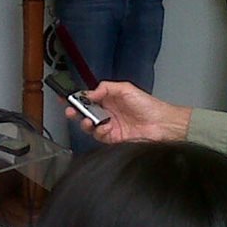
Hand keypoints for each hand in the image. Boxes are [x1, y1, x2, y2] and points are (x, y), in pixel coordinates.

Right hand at [66, 82, 190, 143]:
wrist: (161, 123)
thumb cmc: (148, 105)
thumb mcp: (126, 89)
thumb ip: (106, 88)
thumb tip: (90, 92)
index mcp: (109, 99)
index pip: (88, 98)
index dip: (76, 98)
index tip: (66, 97)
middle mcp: (107, 112)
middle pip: (85, 112)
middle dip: (75, 112)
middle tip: (70, 111)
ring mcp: (110, 125)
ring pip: (89, 126)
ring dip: (85, 123)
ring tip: (87, 120)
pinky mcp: (113, 138)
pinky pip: (99, 136)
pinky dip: (98, 132)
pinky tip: (103, 128)